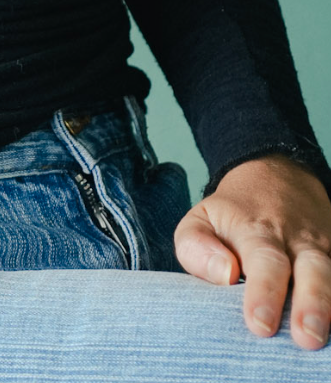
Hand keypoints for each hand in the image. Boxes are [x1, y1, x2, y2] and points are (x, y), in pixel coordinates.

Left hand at [175, 155, 330, 347]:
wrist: (276, 176)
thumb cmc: (232, 215)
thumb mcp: (201, 220)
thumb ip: (197, 247)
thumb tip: (224, 274)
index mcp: (256, 231)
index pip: (263, 260)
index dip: (263, 292)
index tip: (259, 323)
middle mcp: (295, 241)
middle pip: (309, 269)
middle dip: (310, 303)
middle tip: (306, 338)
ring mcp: (321, 249)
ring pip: (330, 273)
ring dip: (328, 304)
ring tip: (322, 337)